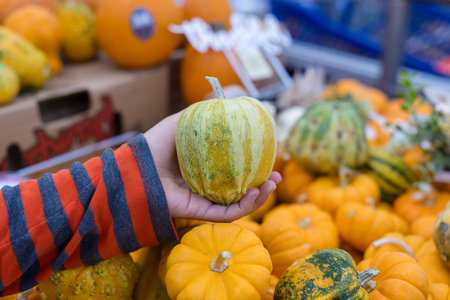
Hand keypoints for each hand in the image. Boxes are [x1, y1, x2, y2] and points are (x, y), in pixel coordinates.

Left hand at [144, 111, 281, 221]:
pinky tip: (256, 193)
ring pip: (238, 204)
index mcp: (206, 168)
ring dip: (259, 197)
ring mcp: (204, 201)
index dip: (255, 166)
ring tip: (272, 184)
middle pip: (241, 190)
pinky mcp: (198, 213)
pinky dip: (244, 206)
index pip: (236, 171)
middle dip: (263, 186)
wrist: (136, 166)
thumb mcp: (183, 122)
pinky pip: (226, 214)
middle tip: (277, 177)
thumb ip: (203, 114)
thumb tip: (225, 99)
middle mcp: (207, 186)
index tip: (270, 157)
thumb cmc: (156, 144)